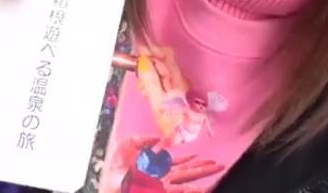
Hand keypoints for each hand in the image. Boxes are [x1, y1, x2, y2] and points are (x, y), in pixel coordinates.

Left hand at [101, 136, 224, 192]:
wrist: (107, 188)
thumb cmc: (113, 170)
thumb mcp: (126, 147)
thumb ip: (142, 141)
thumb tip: (160, 140)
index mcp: (154, 168)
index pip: (178, 165)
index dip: (191, 161)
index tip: (205, 157)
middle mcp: (161, 179)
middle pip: (187, 174)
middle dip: (203, 169)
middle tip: (220, 165)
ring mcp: (160, 188)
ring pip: (185, 184)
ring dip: (201, 179)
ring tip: (216, 172)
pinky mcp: (158, 192)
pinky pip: (177, 192)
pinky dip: (189, 191)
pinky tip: (201, 189)